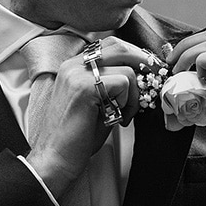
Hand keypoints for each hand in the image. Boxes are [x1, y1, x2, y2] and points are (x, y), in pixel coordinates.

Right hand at [25, 37, 147, 197]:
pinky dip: (129, 102)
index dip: (133, 58)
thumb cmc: (76, 137)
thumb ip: (113, 85)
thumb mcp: (97, 103)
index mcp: (73, 66)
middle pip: (120, 47)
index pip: (111, 46)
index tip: (145, 74)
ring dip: (135, 95)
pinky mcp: (84, 86)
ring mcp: (77, 73)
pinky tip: (118, 118)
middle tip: (149, 86)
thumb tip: (141, 77)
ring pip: (127, 68)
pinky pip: (124, 83)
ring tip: (124, 114)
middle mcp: (73, 65)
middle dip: (142, 65)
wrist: (56, 159)